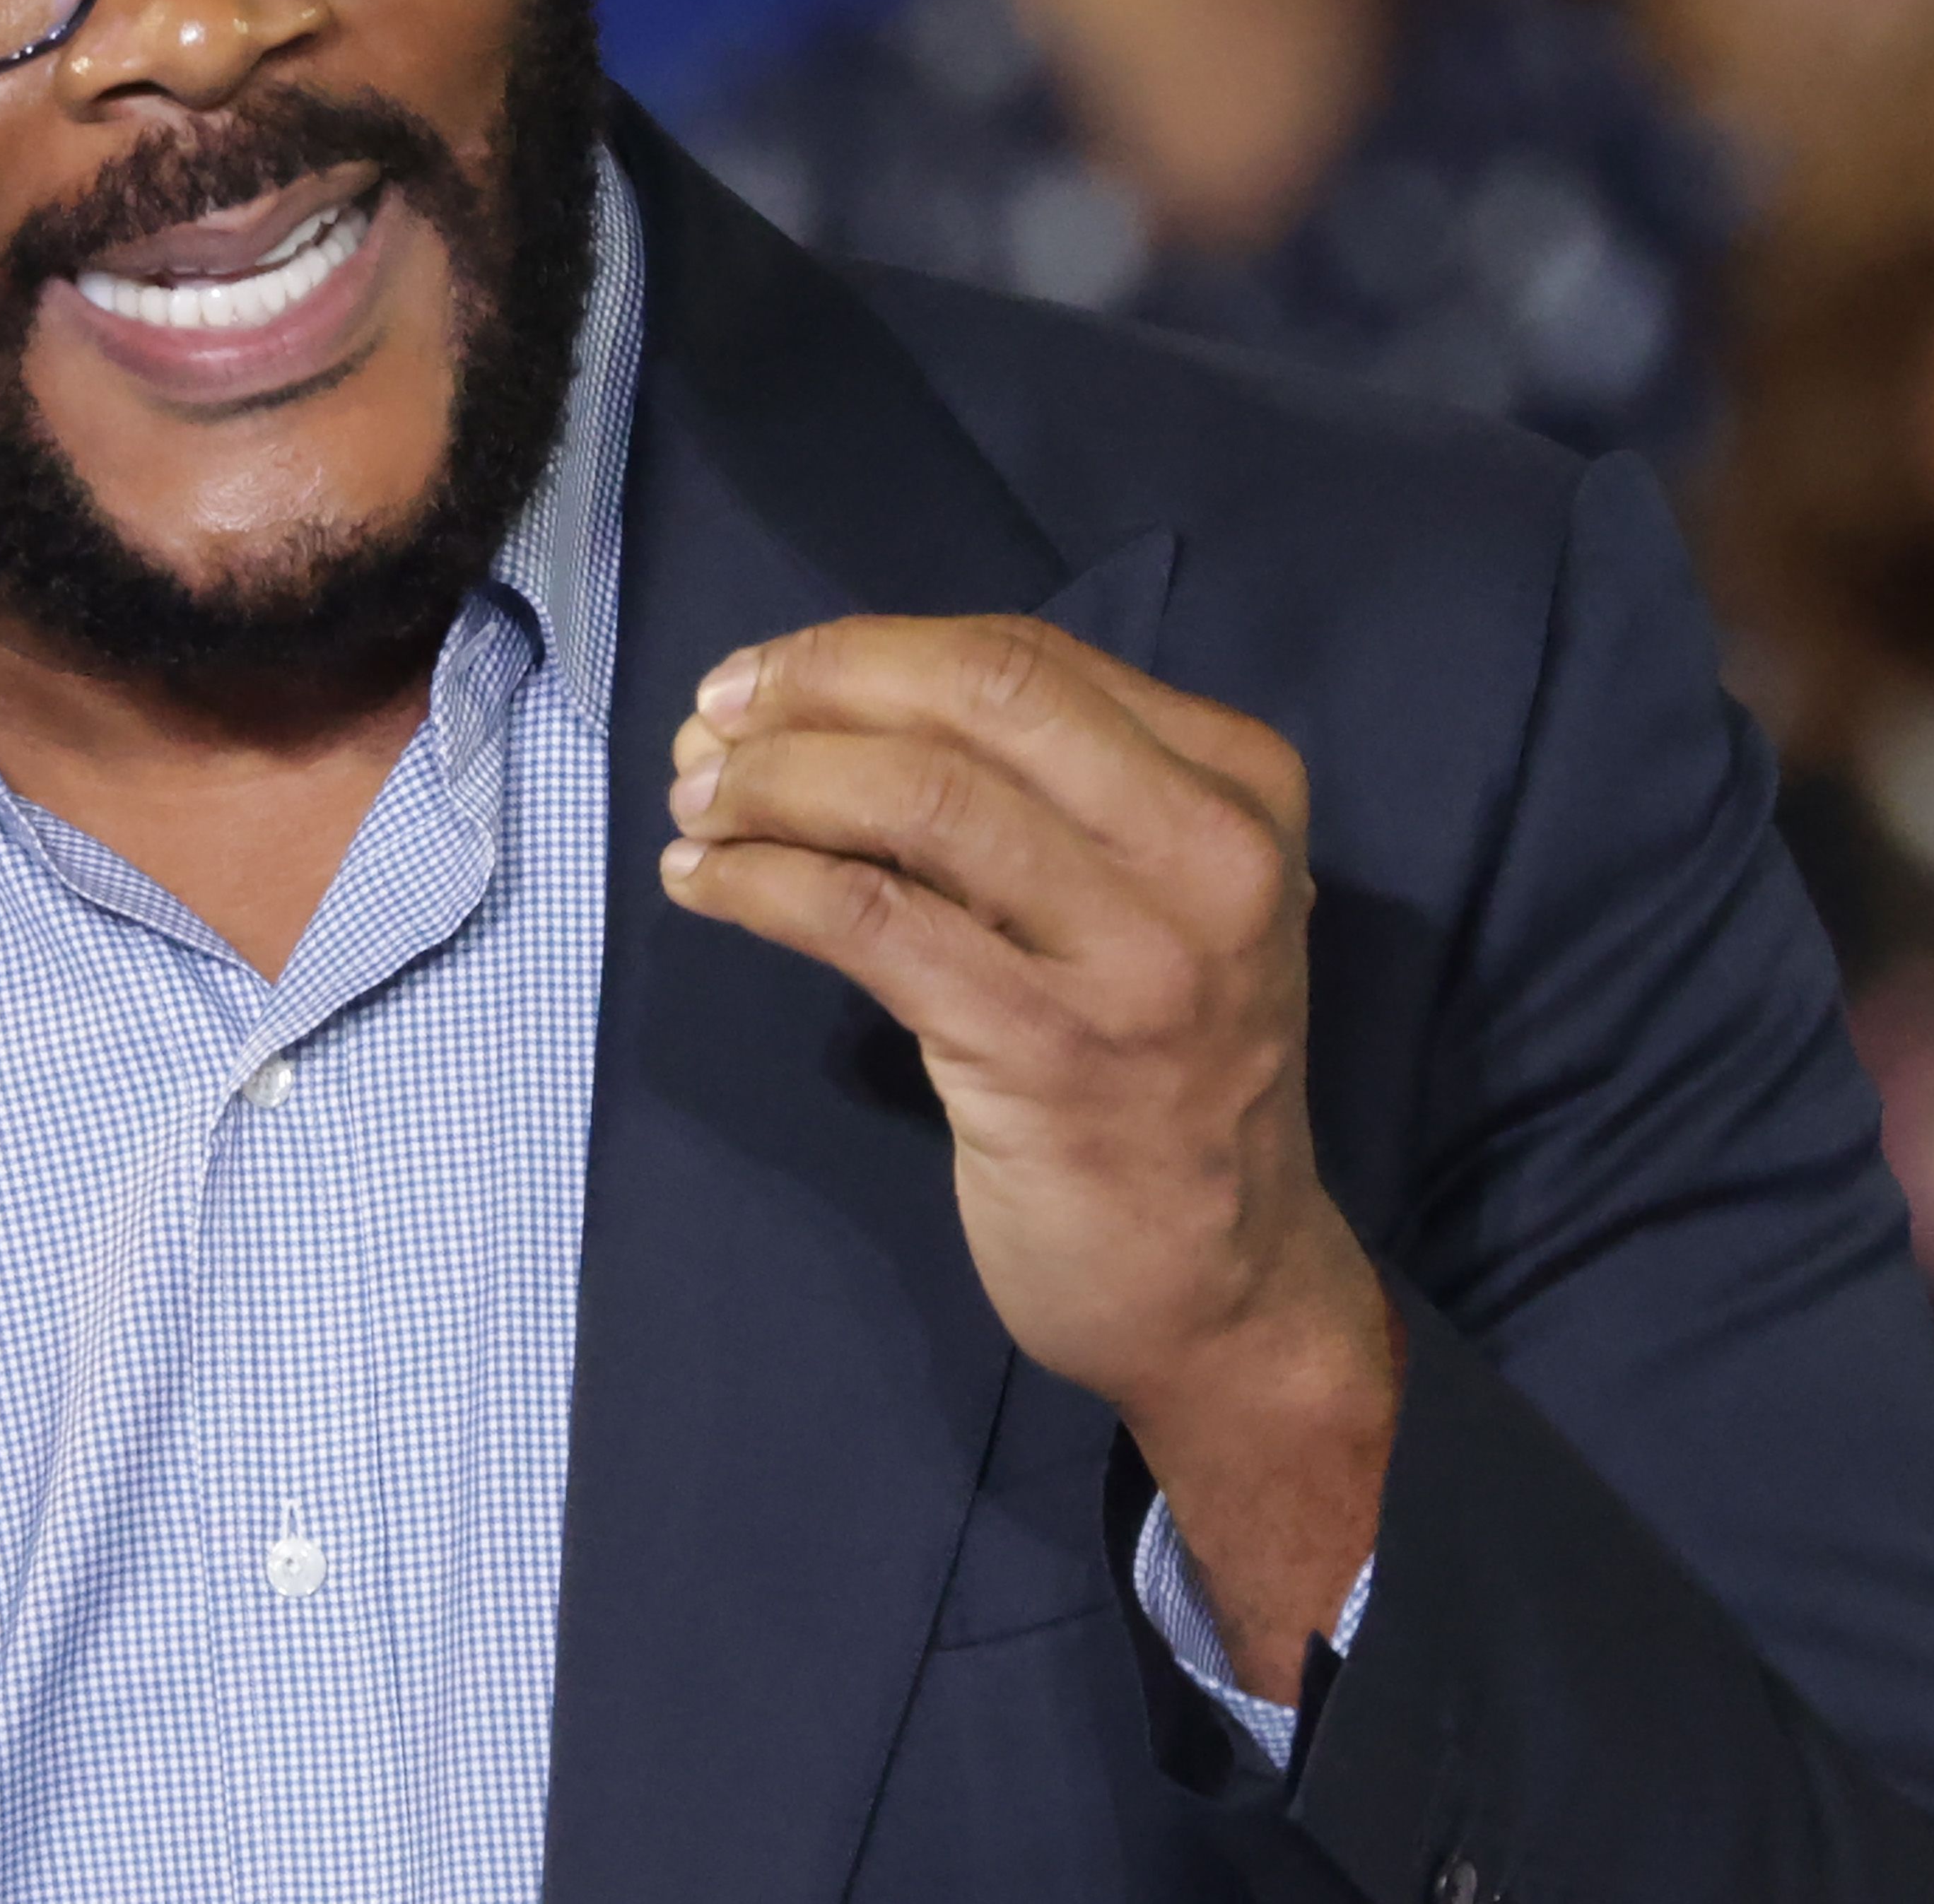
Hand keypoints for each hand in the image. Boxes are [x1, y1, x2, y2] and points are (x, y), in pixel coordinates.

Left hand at [661, 613, 1394, 1696]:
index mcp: (1239, 783)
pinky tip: (703, 884)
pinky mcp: (1052, 1051)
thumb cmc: (1158, 1075)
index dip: (867, 652)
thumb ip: (1036, 798)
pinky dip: (763, 881)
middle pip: (978, 700)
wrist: (1224, 1282)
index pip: (1026, 659)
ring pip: (914, 798)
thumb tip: (820, 709)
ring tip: (695, 805)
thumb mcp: (1144, 900)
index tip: (760, 677)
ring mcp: (1140, 955)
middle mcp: (1210, 852)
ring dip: (772, 785)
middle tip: (711, 721)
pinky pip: (871, 917)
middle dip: (817, 690)